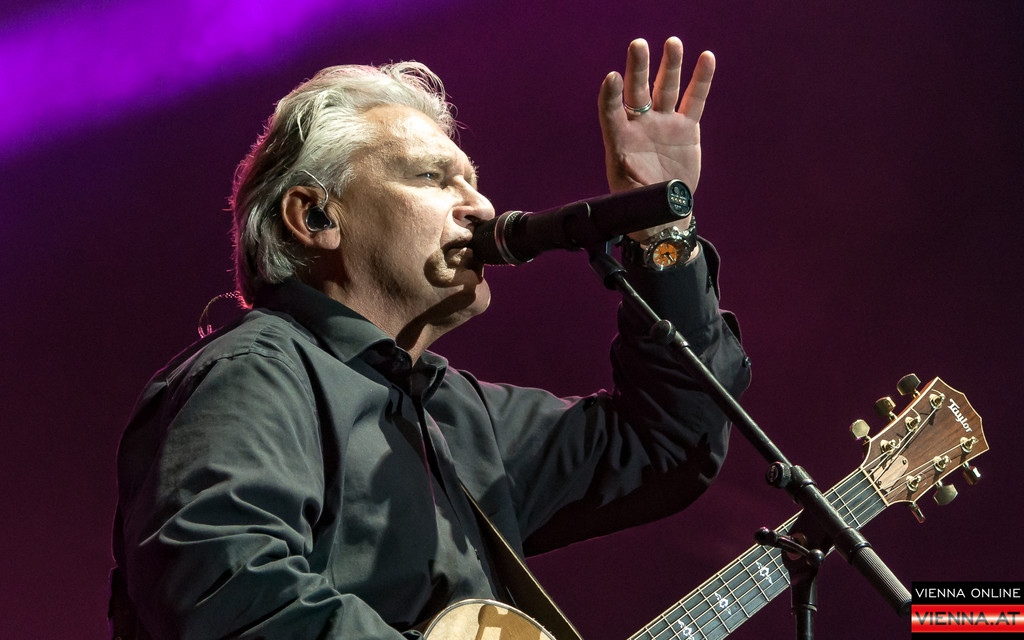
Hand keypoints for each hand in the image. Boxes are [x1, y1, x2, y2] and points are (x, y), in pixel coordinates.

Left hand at [598, 38, 714, 242]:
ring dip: (669, 65)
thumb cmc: (640, 206)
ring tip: (672, 43)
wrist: (664, 209)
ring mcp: (663, 124)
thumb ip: (639, 188)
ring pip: (666, 89)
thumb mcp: (630, 200)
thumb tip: (654, 187)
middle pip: (638, 91)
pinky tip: (706, 58)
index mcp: (620, 141)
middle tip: (638, 44)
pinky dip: (701, 80)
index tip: (612, 77)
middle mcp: (640, 126)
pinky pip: (694, 100)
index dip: (610, 95)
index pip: (611, 112)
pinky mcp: (686, 128)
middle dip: (638, 68)